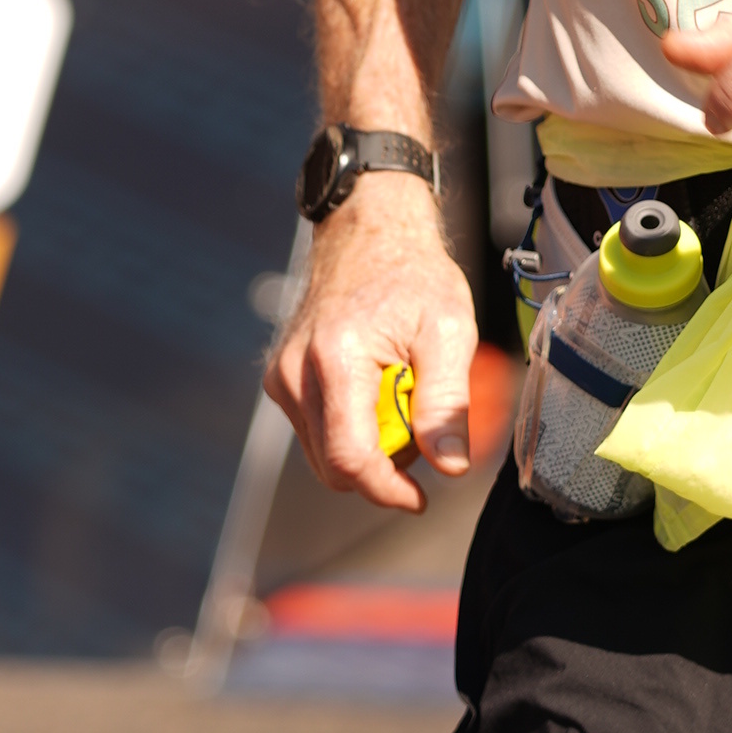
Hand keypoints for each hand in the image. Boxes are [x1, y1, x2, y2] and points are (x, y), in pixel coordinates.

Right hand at [265, 182, 478, 512]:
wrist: (369, 233)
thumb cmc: (413, 276)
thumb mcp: (450, 331)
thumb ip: (447, 402)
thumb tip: (450, 466)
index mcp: (335, 359)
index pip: (350, 458)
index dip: (387, 491)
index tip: (420, 500)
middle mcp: (294, 372)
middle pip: (333, 466)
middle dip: (383, 469)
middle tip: (424, 433)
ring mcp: (281, 377)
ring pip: (323, 454)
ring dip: (369, 450)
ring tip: (404, 401)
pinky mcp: (281, 379)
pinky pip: (316, 431)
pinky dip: (352, 430)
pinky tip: (379, 395)